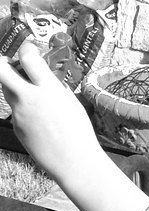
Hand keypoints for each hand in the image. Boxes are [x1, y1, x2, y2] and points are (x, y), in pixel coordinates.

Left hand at [0, 43, 102, 183]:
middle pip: (2, 71)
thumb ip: (55, 87)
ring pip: (8, 91)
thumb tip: (46, 77)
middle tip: (7, 61)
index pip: (28, 58)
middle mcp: (30, 99)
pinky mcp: (16, 126)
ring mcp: (19, 113)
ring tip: (30, 93)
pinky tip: (40, 121)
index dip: (26, 49)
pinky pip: (15, 111)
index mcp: (49, 90)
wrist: (73, 161)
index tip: (29, 50)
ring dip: (14, 86)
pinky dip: (24, 110)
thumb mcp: (71, 103)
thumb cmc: (78, 133)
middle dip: (2, 62)